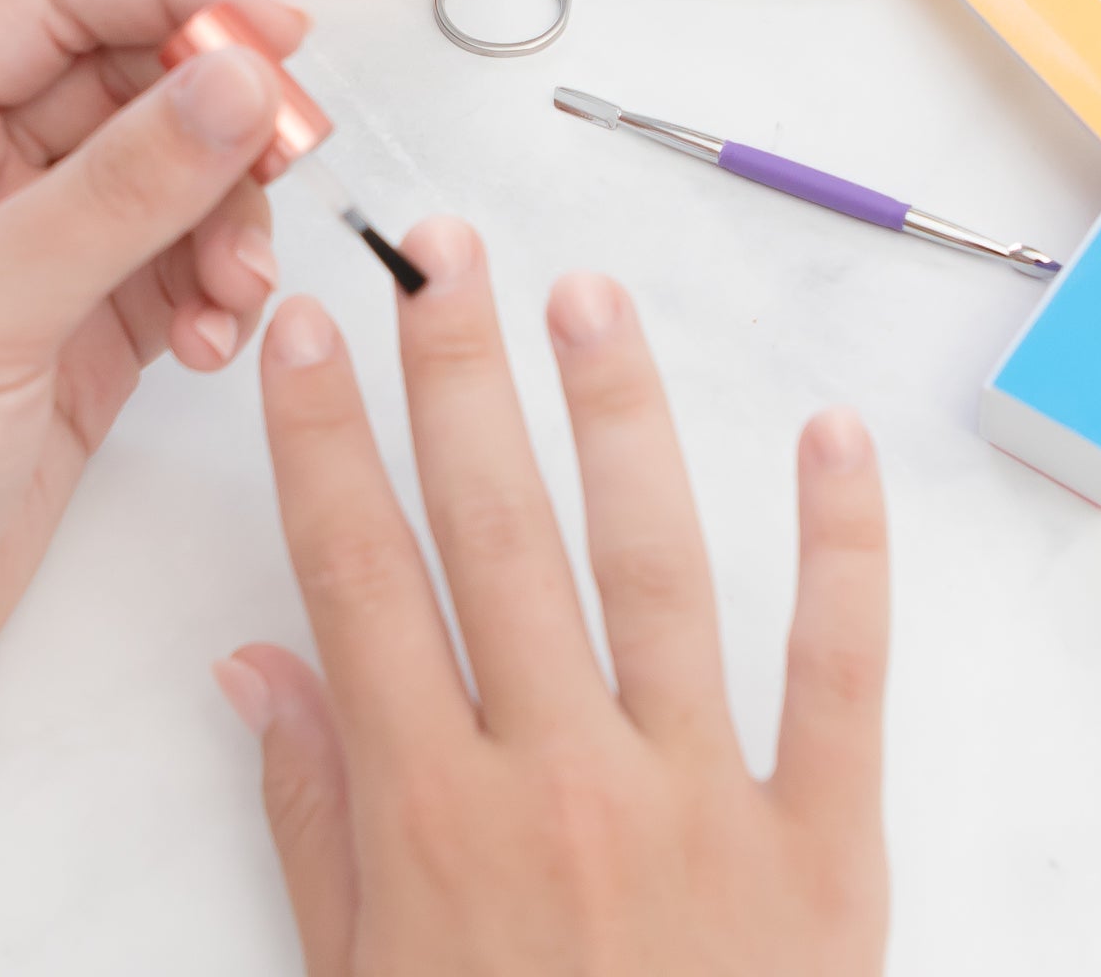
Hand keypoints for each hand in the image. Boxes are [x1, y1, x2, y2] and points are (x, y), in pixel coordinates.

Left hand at [0, 0, 303, 813]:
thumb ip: (126, 186)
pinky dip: (217, 292)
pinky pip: (185, 262)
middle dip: (220, 123)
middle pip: (136, 83)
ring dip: (227, 221)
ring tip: (231, 294)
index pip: (59, 0)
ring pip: (176, 175)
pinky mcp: (86, 324)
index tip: (280, 36)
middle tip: (289, 164)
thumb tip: (244, 77)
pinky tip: (206, 347)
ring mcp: (38, 248)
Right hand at [216, 218, 890, 975]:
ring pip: (653, 567)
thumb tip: (256, 663)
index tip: (313, 331)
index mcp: (433, 818)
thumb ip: (312, 822)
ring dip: (615, 417)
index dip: (325, 440)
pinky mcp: (825, 847)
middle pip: (495, 536)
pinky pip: (840, 673)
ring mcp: (702, 805)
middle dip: (458, 378)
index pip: (357, 578)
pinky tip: (830, 435)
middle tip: (445, 255)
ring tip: (586, 299)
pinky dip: (844, 549)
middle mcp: (560, 783)